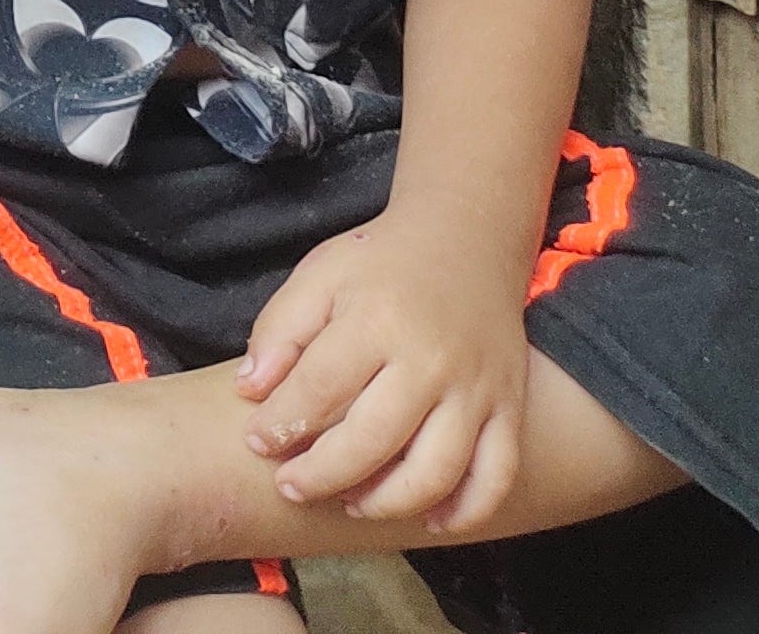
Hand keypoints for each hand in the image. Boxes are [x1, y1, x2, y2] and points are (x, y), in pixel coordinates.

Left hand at [237, 207, 534, 525]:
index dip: (281, 425)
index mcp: (377, 320)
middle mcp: (432, 359)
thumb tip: (249, 391)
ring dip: (387, 503)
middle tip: (292, 486)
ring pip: (437, 471)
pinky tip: (428, 518)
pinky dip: (466, 511)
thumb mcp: (319, 275)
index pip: (320, 389)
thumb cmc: (381, 264)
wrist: (467, 240)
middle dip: (323, 475)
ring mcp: (477, 388)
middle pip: (375, 439)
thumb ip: (279, 330)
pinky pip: (497, 475)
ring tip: (350, 504)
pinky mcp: (509, 407)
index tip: (258, 443)